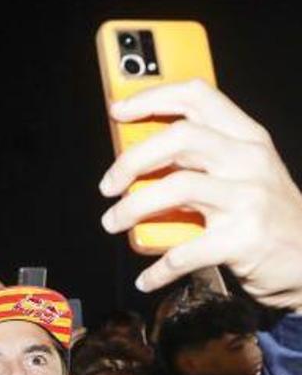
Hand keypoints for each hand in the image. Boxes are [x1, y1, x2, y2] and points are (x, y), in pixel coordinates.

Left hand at [100, 80, 301, 310]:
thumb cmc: (265, 213)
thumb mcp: (244, 173)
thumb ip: (202, 158)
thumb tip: (135, 157)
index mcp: (247, 138)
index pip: (198, 97)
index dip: (152, 98)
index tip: (117, 111)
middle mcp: (249, 161)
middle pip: (180, 138)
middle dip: (132, 159)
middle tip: (108, 185)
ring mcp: (247, 199)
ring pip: (176, 187)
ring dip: (131, 208)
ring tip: (113, 222)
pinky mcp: (242, 239)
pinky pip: (183, 252)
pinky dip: (157, 269)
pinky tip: (147, 278)